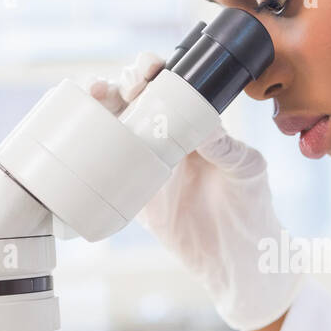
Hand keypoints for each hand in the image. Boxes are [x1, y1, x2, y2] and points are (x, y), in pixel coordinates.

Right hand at [85, 55, 303, 330]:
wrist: (237, 261)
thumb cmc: (252, 208)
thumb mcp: (247, 171)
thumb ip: (227, 148)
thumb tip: (204, 127)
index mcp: (197, 123)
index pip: (171, 86)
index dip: (155, 71)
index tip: (149, 70)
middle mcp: (169, 138)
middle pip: (136, 100)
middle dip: (121, 83)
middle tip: (119, 88)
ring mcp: (148, 164)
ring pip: (116, 127)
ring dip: (99, 108)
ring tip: (93, 98)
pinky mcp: (133, 193)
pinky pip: (105, 168)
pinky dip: (88, 151)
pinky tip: (77, 139)